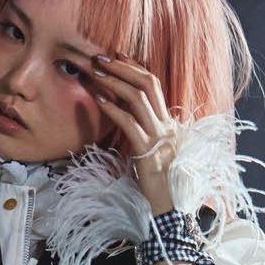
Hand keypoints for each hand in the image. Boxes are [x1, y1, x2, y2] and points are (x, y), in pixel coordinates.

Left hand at [91, 53, 179, 213]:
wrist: (168, 209)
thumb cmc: (157, 184)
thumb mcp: (151, 152)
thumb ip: (143, 132)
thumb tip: (124, 114)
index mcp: (169, 124)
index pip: (154, 85)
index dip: (135, 67)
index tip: (118, 55)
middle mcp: (167, 125)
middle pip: (148, 83)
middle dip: (123, 67)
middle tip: (101, 58)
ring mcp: (159, 137)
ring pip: (138, 98)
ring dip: (115, 81)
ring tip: (96, 72)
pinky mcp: (148, 151)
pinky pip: (129, 123)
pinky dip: (113, 108)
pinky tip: (99, 100)